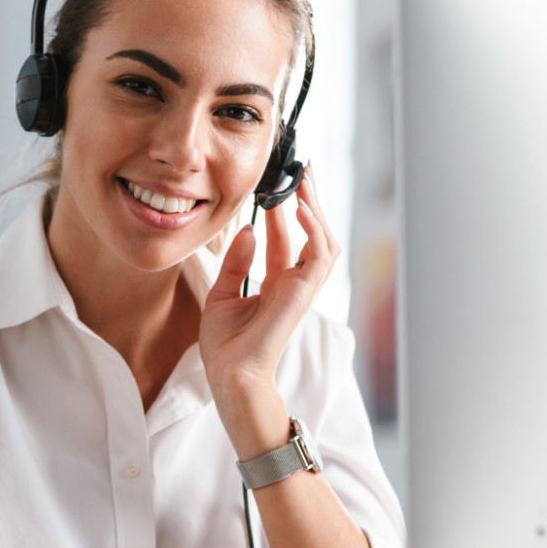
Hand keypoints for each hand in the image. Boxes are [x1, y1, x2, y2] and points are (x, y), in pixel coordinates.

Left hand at [201, 169, 339, 402]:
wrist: (230, 376)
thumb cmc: (225, 347)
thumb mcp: (222, 293)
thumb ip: (236, 261)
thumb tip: (247, 228)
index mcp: (276, 285)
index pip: (286, 240)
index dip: (285, 212)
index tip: (278, 185)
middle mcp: (293, 285)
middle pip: (311, 235)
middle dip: (309, 202)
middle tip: (302, 171)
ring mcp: (302, 289)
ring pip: (323, 241)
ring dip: (316, 209)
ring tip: (304, 180)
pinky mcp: (303, 294)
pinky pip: (318, 256)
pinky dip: (313, 229)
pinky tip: (300, 207)